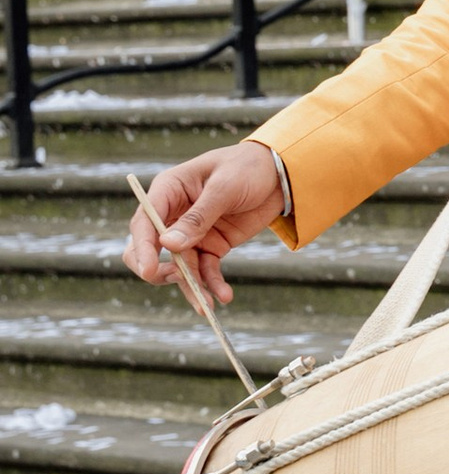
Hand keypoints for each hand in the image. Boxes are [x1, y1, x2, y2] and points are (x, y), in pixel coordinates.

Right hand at [123, 144, 286, 303]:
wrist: (281, 174)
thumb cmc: (248, 167)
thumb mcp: (225, 187)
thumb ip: (198, 217)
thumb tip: (168, 246)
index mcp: (169, 190)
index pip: (144, 222)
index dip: (143, 248)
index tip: (149, 270)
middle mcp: (174, 214)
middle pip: (151, 250)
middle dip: (158, 271)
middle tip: (179, 281)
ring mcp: (192, 233)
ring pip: (179, 267)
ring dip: (190, 287)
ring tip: (207, 306)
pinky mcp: (212, 246)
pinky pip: (205, 270)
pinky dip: (212, 285)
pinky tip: (223, 297)